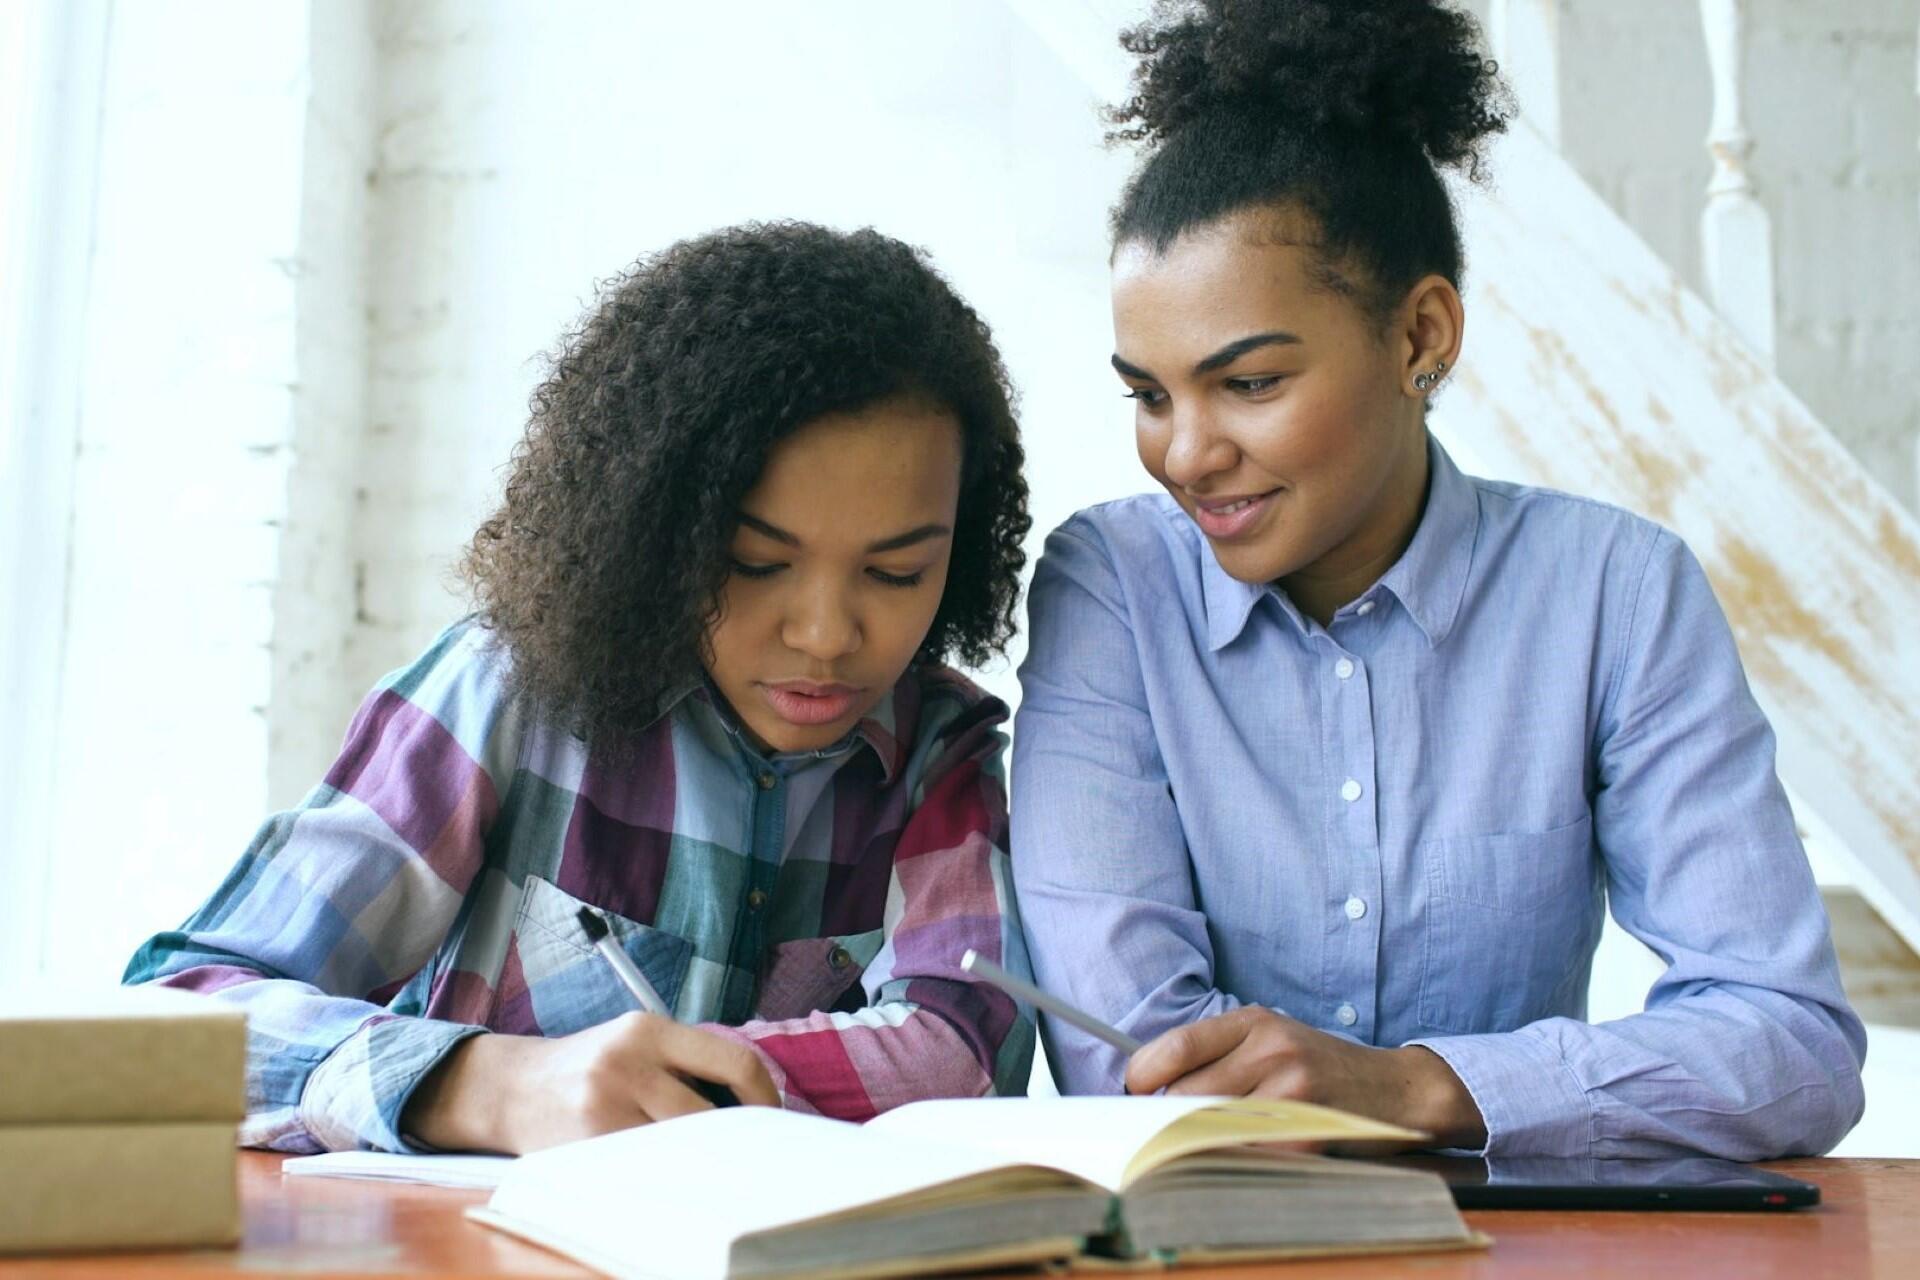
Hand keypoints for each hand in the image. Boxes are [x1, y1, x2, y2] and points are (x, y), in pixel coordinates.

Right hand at [403, 1013, 779, 1153]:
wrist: (512, 1087)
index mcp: (650, 1029)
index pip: (734, 1060)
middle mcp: (628, 1061)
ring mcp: (604, 1104)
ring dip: (699, 1159)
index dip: (764, 1096)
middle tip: (745, 1152)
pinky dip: (663, 1174)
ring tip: (705, 1163)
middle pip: (710, 1114)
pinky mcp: (585, 1143)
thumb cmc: (592, 1067)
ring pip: (680, 1146)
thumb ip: (688, 1063)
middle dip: (733, 1138)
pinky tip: (664, 1172)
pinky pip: (645, 1168)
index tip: (771, 1117)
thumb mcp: (636, 1042)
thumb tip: (755, 1105)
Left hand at [1124, 1006, 1484, 1148]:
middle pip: (1186, 1094)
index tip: (1133, 1093)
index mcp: (1254, 1021)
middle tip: (1161, 1127)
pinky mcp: (1307, 1133)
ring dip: (1193, 1141)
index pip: (1175, 1047)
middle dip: (1164, 1116)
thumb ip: (1216, 1053)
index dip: (1141, 1076)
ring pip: (1209, 1127)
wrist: (1395, 1089)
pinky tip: (1236, 1155)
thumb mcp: (1269, 1038)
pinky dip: (1231, 1160)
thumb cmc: (1317, 1065)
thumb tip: (1145, 1085)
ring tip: (1195, 1142)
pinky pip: (1246, 1155)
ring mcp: (1292, 1092)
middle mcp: (1272, 1050)